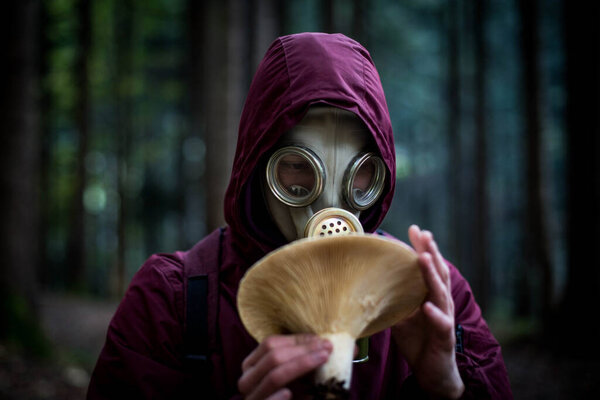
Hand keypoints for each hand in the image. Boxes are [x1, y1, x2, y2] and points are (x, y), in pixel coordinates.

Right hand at [238, 334, 332, 399]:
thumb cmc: (291, 395)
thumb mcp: (294, 374)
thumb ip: (300, 357)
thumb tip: (322, 342)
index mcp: (251, 365)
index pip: (271, 344)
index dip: (297, 340)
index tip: (322, 341)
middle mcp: (247, 380)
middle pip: (273, 357)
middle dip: (303, 350)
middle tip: (327, 348)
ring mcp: (252, 397)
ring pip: (275, 377)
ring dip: (301, 365)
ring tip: (322, 359)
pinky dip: (278, 397)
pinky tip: (290, 392)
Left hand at [391, 225, 464, 398]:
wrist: (433, 373)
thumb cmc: (419, 341)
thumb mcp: (401, 316)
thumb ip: (392, 299)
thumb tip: (368, 283)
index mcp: (430, 295)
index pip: (429, 267)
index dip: (424, 248)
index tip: (414, 229)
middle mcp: (440, 303)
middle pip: (438, 273)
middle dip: (431, 252)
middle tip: (423, 233)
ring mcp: (444, 319)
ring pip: (441, 294)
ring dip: (432, 275)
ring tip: (424, 258)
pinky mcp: (444, 339)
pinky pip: (441, 325)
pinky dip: (435, 315)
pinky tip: (428, 307)